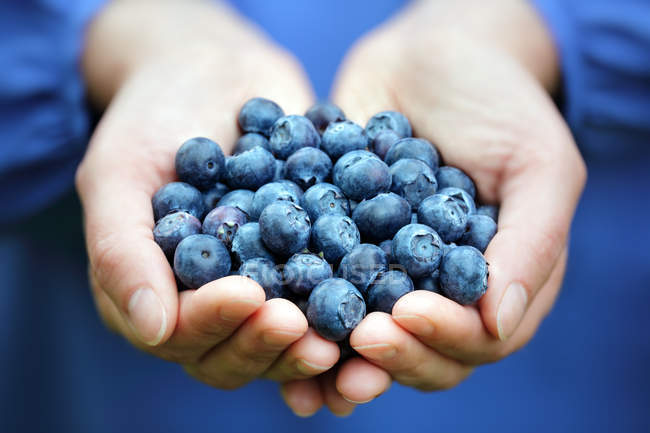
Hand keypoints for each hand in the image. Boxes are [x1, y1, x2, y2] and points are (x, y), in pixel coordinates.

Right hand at [76, 0, 339, 395]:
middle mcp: (211, 304)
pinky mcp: (309, 262)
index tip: (247, 296)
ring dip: (312, 345)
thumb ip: (122, 251)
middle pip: (237, 352)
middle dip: (267, 343)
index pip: (182, 334)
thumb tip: (153, 331)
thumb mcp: (118, 173)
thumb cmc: (152, 118)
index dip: (214, 322)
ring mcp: (264, 286)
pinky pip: (330, 294)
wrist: (212, 71)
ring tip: (344, 331)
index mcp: (157, 296)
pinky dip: (353, 307)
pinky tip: (379, 306)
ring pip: (286, 338)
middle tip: (300, 325)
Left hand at [280, 0, 585, 411]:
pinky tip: (270, 314)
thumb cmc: (497, 100)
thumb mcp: (538, 162)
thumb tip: (498, 324)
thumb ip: (531, 242)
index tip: (403, 315)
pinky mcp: (340, 248)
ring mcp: (388, 272)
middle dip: (391, 356)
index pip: (479, 338)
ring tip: (305, 359)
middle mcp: (442, 290)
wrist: (428, 55)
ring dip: (338, 355)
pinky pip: (319, 286)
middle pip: (423, 352)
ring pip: (366, 334)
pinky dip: (298, 306)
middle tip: (355, 343)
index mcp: (498, 282)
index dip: (444, 336)